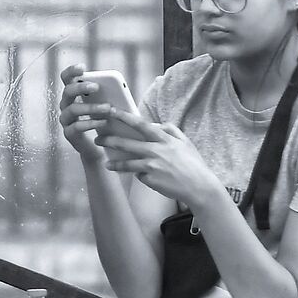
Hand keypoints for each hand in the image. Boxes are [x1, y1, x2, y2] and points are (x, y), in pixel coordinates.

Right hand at [58, 66, 109, 158]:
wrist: (99, 147)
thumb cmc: (104, 121)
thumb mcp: (106, 105)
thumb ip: (106, 95)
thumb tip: (116, 88)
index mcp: (73, 94)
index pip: (66, 78)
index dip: (71, 71)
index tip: (82, 67)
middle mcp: (66, 105)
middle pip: (67, 91)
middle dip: (81, 87)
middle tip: (96, 87)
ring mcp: (66, 120)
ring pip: (73, 109)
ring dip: (91, 107)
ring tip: (108, 108)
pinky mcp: (69, 134)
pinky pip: (77, 127)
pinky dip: (91, 123)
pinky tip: (104, 122)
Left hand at [96, 113, 218, 207]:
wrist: (199, 186)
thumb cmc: (193, 164)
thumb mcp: (185, 142)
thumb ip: (170, 130)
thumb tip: (156, 125)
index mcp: (164, 139)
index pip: (141, 124)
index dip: (125, 117)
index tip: (112, 111)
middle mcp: (156, 150)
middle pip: (126, 143)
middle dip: (109, 140)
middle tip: (98, 139)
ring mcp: (151, 165)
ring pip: (127, 163)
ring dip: (114, 163)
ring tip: (107, 164)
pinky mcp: (150, 179)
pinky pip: (139, 175)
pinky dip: (139, 175)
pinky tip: (145, 177)